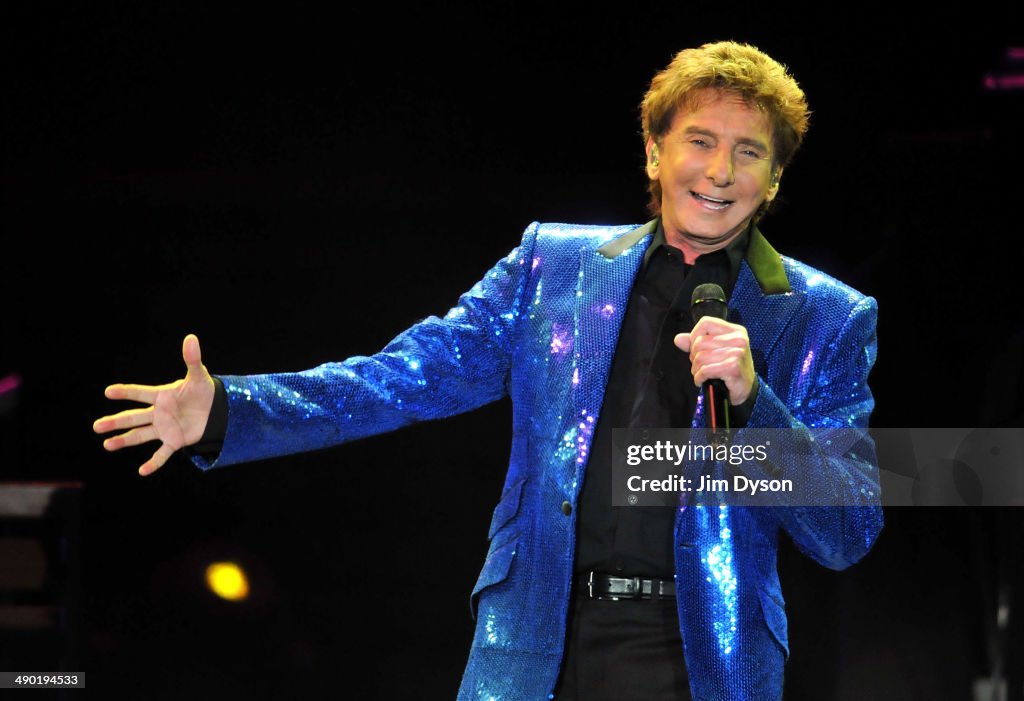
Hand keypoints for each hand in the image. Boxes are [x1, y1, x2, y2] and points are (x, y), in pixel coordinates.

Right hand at [93, 334, 215, 475]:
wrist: (216, 409)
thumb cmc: (204, 391)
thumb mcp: (199, 376)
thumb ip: (192, 360)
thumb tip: (191, 338)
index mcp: (162, 395)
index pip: (140, 393)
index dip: (126, 392)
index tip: (109, 391)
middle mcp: (159, 413)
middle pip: (134, 417)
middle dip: (116, 421)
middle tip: (97, 426)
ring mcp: (165, 428)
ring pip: (141, 435)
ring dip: (124, 440)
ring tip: (106, 444)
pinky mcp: (175, 441)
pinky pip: (162, 454)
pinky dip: (154, 463)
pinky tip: (142, 471)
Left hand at [674, 317, 755, 404]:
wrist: (746, 389)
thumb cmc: (731, 368)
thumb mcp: (716, 351)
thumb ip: (696, 343)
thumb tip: (678, 339)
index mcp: (735, 330)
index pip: (706, 323)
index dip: (694, 335)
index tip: (695, 348)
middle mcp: (738, 339)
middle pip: (700, 342)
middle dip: (694, 356)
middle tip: (700, 365)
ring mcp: (737, 353)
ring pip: (700, 357)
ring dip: (696, 369)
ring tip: (701, 373)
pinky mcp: (732, 367)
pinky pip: (705, 370)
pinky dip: (699, 377)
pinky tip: (702, 380)